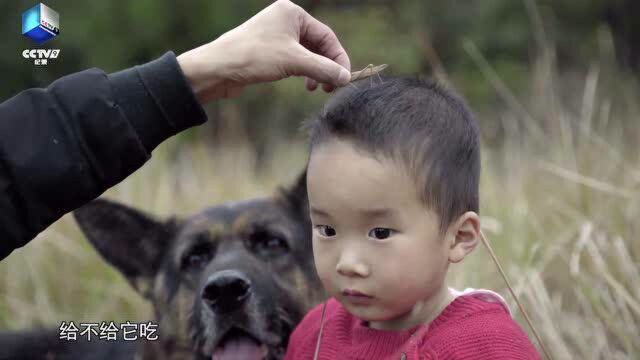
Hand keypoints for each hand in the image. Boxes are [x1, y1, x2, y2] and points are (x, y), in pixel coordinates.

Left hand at [177, 0, 350, 101]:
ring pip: (307, 54)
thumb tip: (346, 77)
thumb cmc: (254, 57)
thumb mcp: (295, 62)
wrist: (217, 68)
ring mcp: (276, 36)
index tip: (344, 79)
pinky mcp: (269, 51)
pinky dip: (303, 72)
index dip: (338, 59)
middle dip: (326, 67)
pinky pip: (295, 60)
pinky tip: (304, 84)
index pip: (327, 36)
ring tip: (315, 88)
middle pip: (318, 45)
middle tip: (330, 87)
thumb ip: (323, 69)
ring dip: (315, 72)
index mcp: (293, 14)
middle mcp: (285, 21)